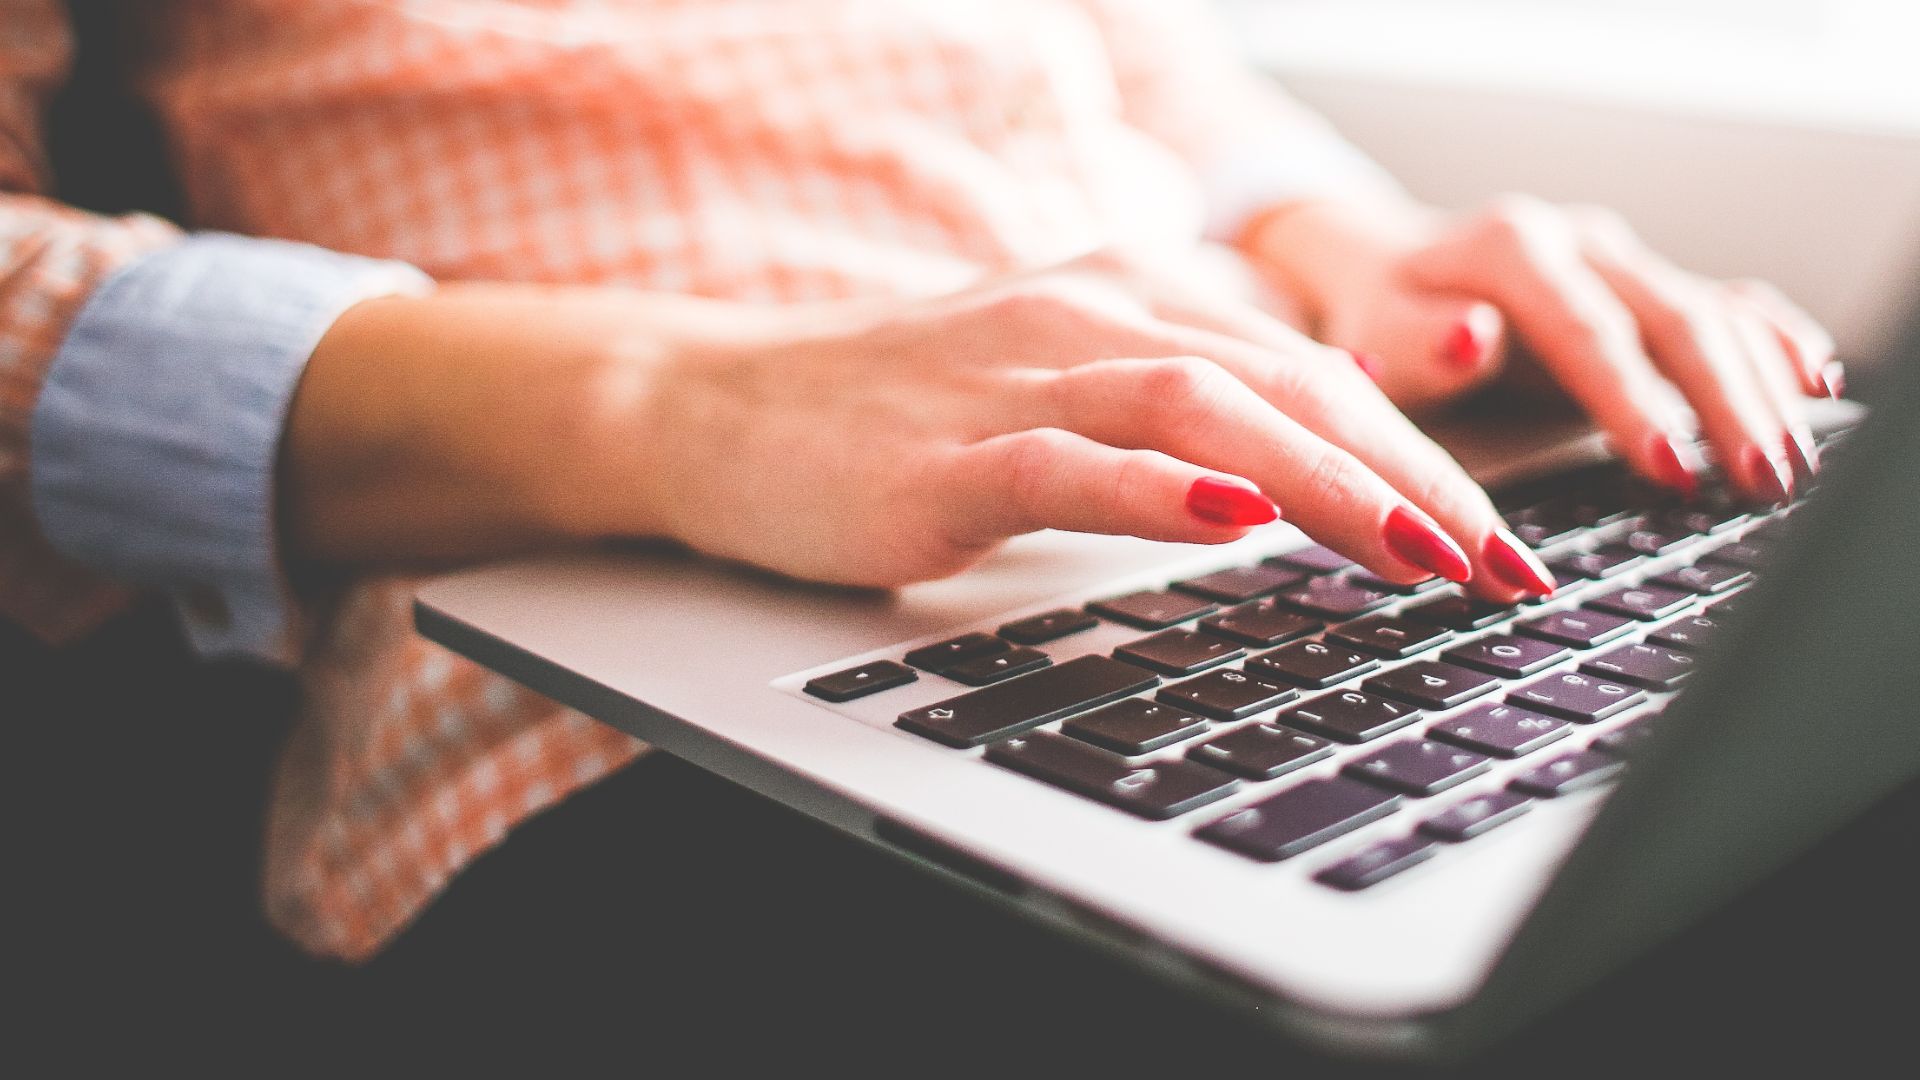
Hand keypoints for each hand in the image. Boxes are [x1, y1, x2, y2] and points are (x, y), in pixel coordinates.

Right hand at [566, 255, 1558, 599]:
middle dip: (1415, 475)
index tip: (1503, 538)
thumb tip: (1300, 484)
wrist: (719, 404)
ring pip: (1201, 407)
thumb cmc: (901, 414)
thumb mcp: (1062, 394)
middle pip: (1288, 380)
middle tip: (1504, 565)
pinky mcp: (944, 455)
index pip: (1312, 370)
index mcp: (1133, 299)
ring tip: (1417, 550)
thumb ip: (1174, 418)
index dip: (1424, 452)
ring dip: (1324, 481)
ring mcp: (1015, 379)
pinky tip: (1226, 515)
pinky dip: (1152, 487)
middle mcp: (1092, 315)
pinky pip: (1066, 463)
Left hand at [1244, 195, 1840, 501]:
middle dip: (1723, 403)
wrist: (1383, 263)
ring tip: (1785, 466)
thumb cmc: (1376, 315)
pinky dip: (1772, 342)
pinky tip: (1812, 385)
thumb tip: (1472, 337)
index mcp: (1511, 250)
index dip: (1632, 400)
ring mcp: (1620, 260)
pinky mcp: (1644, 284)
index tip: (1667, 467)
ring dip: (1759, 390)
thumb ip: (1415, 342)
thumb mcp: (1370, 333)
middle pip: (1673, 319)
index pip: (1587, 330)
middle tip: (1758, 480)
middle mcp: (1579, 243)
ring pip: (1712, 315)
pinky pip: (1726, 304)